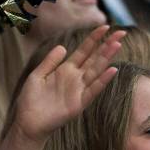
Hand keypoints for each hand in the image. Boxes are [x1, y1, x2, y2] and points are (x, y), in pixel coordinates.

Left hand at [12, 25, 123, 143]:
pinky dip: (102, 81)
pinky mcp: (79, 104)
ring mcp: (78, 91)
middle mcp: (75, 78)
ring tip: (118, 44)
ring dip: (107, 58)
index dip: (94, 39)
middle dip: (107, 45)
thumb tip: (62, 47)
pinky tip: (112, 70)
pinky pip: (93, 90)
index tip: (105, 26)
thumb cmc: (30, 100)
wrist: (27, 122)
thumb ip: (49, 62)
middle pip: (95, 58)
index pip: (84, 50)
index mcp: (65, 70)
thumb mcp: (37, 76)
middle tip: (122, 31)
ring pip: (96, 71)